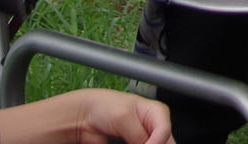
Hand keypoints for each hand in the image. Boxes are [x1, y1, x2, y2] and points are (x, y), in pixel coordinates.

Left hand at [0, 88, 172, 143]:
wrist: (82, 117)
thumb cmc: (103, 106)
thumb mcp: (123, 117)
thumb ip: (139, 134)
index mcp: (157, 113)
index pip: (165, 132)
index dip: (156, 141)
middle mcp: (153, 128)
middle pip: (164, 142)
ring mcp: (143, 141)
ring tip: (123, 141)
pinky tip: (116, 143)